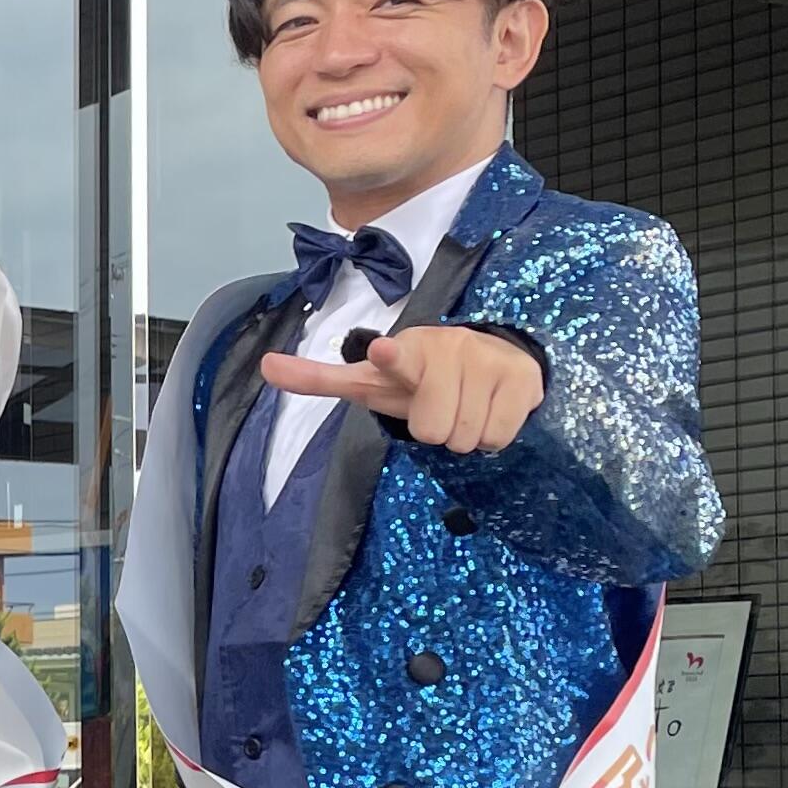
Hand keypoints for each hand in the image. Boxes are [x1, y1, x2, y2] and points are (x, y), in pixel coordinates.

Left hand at [259, 324, 545, 452]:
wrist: (490, 360)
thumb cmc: (420, 377)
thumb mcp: (372, 380)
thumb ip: (321, 378)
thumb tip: (265, 366)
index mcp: (405, 353)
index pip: (395, 358)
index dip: (389, 357)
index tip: (381, 350)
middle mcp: (448, 348)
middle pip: (432, 430)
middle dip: (434, 429)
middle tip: (438, 408)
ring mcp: (487, 360)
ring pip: (465, 438)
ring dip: (463, 434)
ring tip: (464, 406)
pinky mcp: (522, 377)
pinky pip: (497, 437)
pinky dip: (491, 435)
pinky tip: (488, 409)